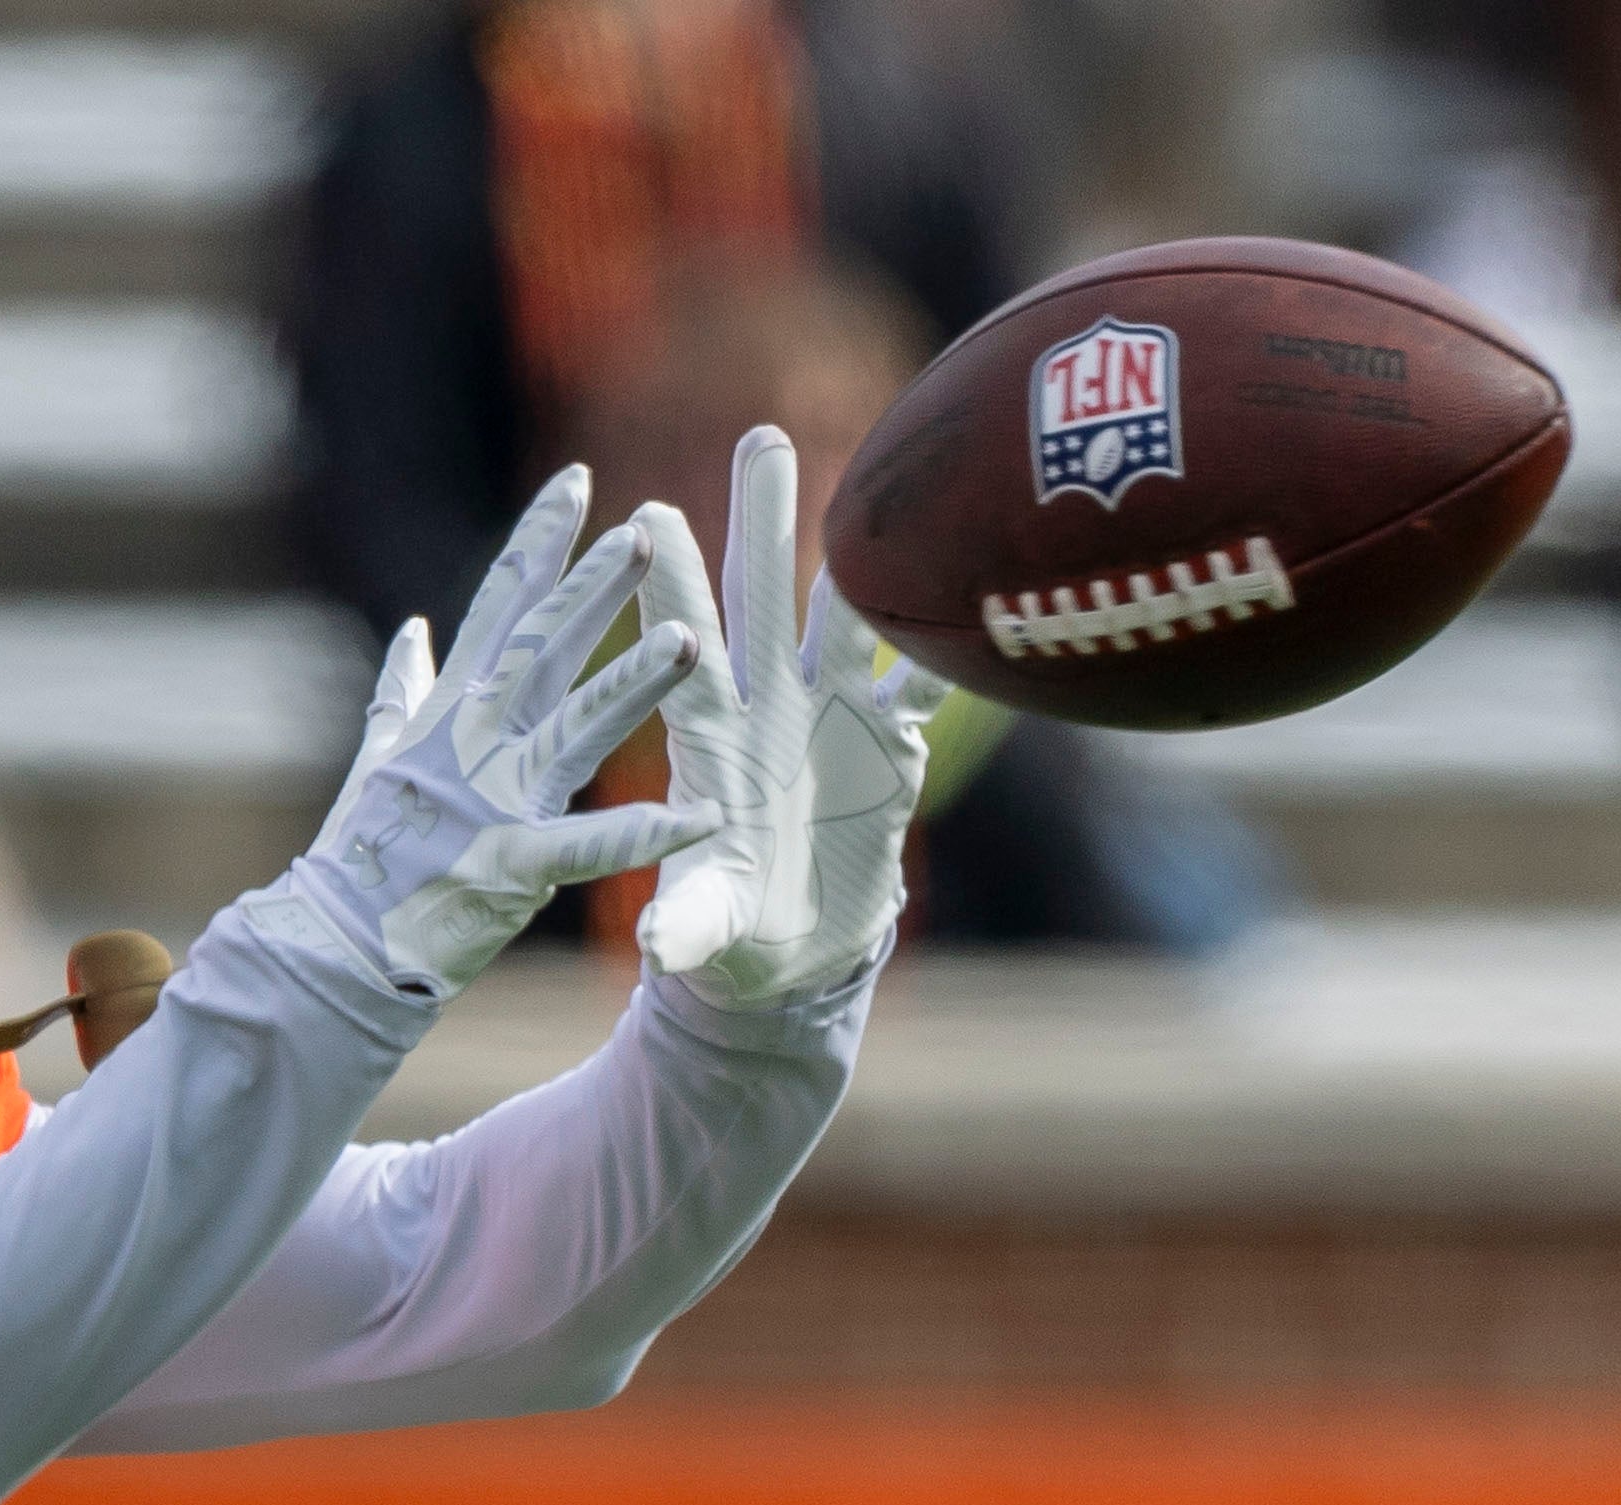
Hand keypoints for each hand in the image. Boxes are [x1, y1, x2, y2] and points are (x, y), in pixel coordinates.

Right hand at [267, 467, 715, 1003]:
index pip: (499, 608)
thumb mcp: (377, 763)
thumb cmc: (357, 865)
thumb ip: (401, 693)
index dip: (539, 544)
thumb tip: (413, 630)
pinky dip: (644, 836)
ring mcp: (491, 804)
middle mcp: (470, 745)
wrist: (328, 951)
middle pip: (540, 650)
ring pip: (574, 728)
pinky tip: (701, 817)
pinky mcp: (510, 868)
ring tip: (691, 643)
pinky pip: (589, 849)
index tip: (576, 484)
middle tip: (646, 530)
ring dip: (634, 686)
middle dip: (592, 588)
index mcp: (445, 715)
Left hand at [634, 426, 954, 1013]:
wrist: (791, 953)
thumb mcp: (704, 932)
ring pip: (845, 615)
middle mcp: (768, 708)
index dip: (671, 589)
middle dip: (764, 519)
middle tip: (763, 435)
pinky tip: (970, 581)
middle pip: (763, 599)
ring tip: (870, 468)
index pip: (682, 652)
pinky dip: (944, 641)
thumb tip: (658, 949)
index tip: (650, 517)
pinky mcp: (890, 746)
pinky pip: (923, 682)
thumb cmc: (727, 933)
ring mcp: (832, 717)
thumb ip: (689, 925)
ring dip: (857, 552)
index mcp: (708, 741)